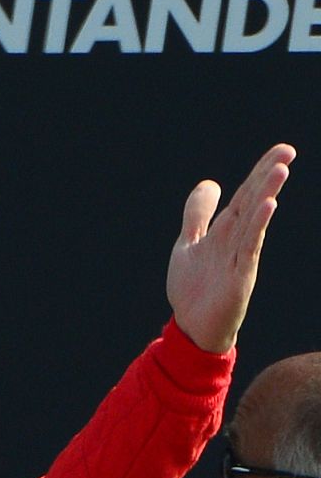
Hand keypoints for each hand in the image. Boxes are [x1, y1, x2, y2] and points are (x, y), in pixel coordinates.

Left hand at [167, 142, 293, 352]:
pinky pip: (249, 246)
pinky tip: (267, 206)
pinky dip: (257, 226)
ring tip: (281, 170)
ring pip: (254, 220)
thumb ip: (198, 214)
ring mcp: (241, 257)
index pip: (245, 195)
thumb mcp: (189, 243)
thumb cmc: (194, 288)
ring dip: (266, 194)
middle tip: (288, 150)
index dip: (260, 172)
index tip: (282, 150)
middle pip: (253, 202)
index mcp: (225, 231)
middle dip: (268, 176)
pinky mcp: (240, 276)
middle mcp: (236, 240)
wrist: (191, 327)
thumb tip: (211, 183)